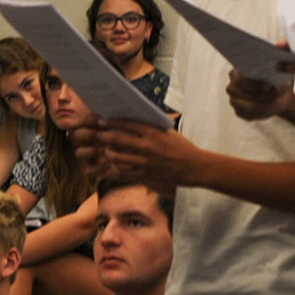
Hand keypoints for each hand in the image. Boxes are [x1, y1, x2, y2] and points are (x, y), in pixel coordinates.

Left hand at [75, 119, 200, 186]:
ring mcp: (145, 162)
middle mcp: (147, 147)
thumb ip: (149, 127)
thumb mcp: (167, 132)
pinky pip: (124, 170)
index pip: (126, 124)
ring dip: (108, 152)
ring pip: (116, 157)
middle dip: (104, 136)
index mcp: (153, 132)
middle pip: (116, 140)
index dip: (111, 122)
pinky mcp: (145, 174)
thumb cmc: (181, 147)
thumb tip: (129, 120)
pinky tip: (115, 163)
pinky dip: (117, 166)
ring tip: (106, 149)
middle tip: (98, 134)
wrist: (195, 167)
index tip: (104, 120)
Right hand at [226, 48, 294, 122]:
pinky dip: (261, 113)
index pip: (240, 78)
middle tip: (276, 93)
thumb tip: (282, 43)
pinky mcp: (240, 112)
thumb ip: (285, 51)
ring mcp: (234, 100)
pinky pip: (248, 115)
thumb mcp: (286, 63)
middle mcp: (232, 86)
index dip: (255, 83)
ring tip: (276, 100)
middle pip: (241, 92)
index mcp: (237, 72)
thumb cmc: (281, 77)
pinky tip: (270, 108)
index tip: (270, 85)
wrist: (282, 95)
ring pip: (246, 105)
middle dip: (261, 94)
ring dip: (263, 104)